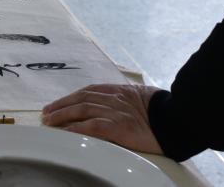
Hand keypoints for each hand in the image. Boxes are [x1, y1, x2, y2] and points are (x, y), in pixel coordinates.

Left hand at [41, 84, 163, 154]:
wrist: (176, 119)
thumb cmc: (163, 112)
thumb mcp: (142, 99)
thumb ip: (126, 100)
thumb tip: (116, 106)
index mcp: (120, 90)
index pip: (90, 91)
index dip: (71, 96)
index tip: (59, 102)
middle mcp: (114, 98)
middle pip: (81, 98)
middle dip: (61, 105)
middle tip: (46, 112)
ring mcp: (115, 112)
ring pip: (81, 110)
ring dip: (62, 115)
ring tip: (49, 121)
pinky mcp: (117, 127)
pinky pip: (90, 126)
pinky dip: (75, 128)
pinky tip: (64, 132)